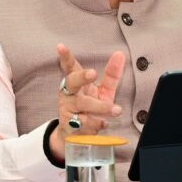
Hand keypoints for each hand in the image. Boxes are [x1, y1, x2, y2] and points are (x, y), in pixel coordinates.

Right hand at [48, 43, 124, 160]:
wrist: (77, 134)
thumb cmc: (90, 107)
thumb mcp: (103, 90)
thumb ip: (111, 73)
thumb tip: (120, 54)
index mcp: (75, 82)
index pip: (70, 67)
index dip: (65, 57)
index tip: (61, 47)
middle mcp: (69, 93)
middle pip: (72, 82)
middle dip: (82, 76)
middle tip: (93, 73)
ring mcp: (68, 109)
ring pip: (83, 104)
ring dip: (100, 107)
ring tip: (116, 110)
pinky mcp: (69, 125)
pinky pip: (85, 123)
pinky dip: (97, 123)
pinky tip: (103, 124)